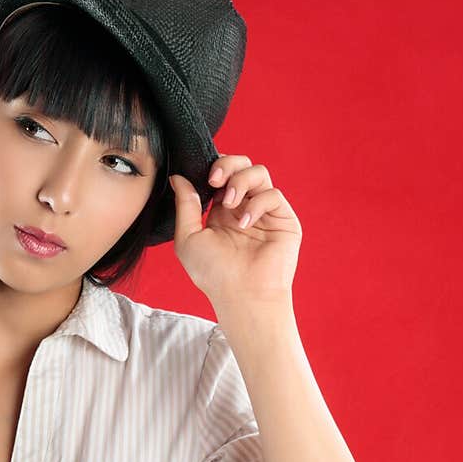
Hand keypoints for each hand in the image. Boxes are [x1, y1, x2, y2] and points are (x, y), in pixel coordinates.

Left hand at [169, 155, 301, 310]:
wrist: (241, 296)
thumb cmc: (213, 274)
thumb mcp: (188, 238)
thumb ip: (185, 206)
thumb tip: (179, 178)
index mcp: (222, 212)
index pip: (222, 174)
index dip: (214, 167)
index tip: (204, 178)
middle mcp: (244, 208)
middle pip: (242, 165)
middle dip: (228, 164)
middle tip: (215, 180)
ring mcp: (265, 212)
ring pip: (259, 173)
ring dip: (241, 180)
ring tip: (229, 203)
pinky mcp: (283, 219)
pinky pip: (273, 194)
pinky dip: (257, 204)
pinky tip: (244, 224)